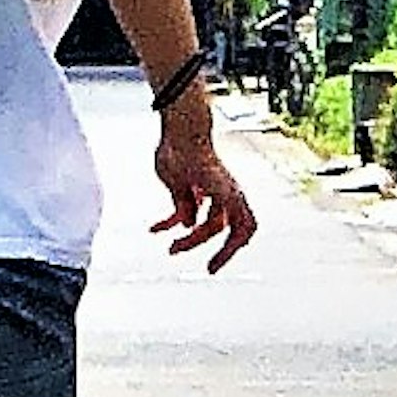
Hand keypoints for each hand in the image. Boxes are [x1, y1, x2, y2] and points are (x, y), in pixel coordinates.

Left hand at [153, 89, 260, 272]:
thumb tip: (188, 225)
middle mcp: (222, 195)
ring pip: (201, 224)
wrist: (179, 129)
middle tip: (205, 267)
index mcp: (228, 194)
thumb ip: (187, 204)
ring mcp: (206, 193)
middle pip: (220, 229)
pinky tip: (154, 229)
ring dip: (187, 238)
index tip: (214, 265)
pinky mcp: (189, 190)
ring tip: (170, 248)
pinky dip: (169, 222)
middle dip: (210, 247)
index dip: (231, 249)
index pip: (242, 228)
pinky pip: (183, 212)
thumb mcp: (183, 180)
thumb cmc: (185, 150)